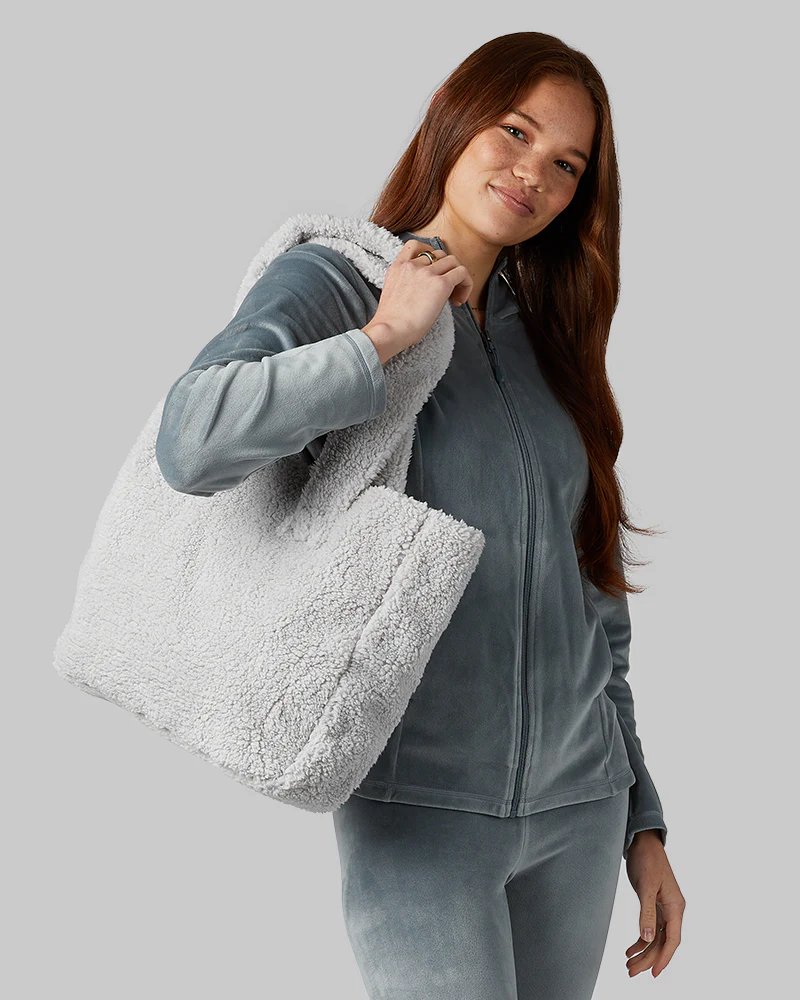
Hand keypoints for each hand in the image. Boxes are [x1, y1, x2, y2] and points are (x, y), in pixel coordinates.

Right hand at [362, 240, 472, 360]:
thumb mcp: (392, 294)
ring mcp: (426, 272)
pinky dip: (466, 284)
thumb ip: (404, 285)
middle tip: (447, 291)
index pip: (415, 245)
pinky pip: (462, 273)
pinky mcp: (440, 283)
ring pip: (453, 261)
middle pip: (439, 254)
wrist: (390, 330)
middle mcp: (412, 265)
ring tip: (455, 297)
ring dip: (458, 277)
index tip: (434, 271)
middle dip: (446, 270)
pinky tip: (459, 301)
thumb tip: (421, 292)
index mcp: (397, 267)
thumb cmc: (390, 323)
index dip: (430, 254)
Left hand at [624, 830, 684, 977]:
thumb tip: (648, 939)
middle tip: (631, 971)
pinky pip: (650, 929)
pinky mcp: (654, 904)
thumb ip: (646, 912)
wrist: (642, 842)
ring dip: (644, 952)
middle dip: (649, 959)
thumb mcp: (645, 886)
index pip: (672, 939)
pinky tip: (630, 949)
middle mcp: (673, 910)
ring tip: (629, 965)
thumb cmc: (647, 860)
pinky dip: (641, 940)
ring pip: (656, 938)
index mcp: (676, 906)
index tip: (653, 973)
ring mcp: (664, 908)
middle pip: (663, 942)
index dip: (664, 958)